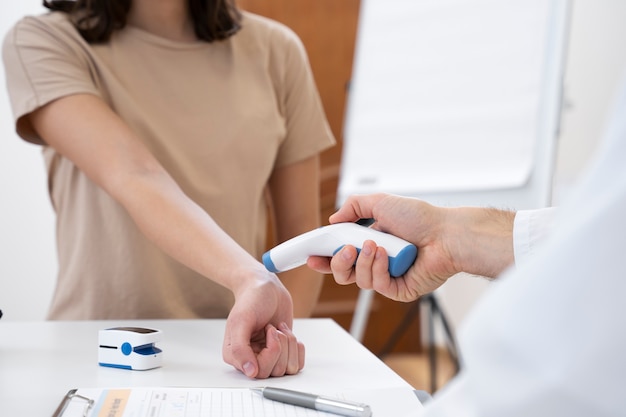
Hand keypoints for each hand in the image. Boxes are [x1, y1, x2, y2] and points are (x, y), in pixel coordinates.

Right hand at [222, 270, 304, 377]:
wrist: (266, 288)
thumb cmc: (251, 300)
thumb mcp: (241, 321)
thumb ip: (240, 348)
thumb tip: (250, 373)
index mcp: (236, 356)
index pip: (258, 372)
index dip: (271, 351)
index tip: (269, 330)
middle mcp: (252, 359)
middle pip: (275, 372)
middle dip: (281, 346)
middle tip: (274, 328)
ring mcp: (269, 357)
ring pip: (288, 369)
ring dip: (289, 344)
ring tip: (280, 328)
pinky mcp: (283, 353)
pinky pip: (297, 365)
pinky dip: (297, 348)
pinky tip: (289, 334)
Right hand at [307, 193, 513, 301]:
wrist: (445, 234)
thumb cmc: (420, 218)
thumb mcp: (380, 203)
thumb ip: (353, 207)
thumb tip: (333, 220)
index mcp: (370, 242)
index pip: (340, 254)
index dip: (324, 257)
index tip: (311, 256)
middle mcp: (377, 261)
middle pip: (343, 272)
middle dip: (337, 263)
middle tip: (345, 250)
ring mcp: (387, 276)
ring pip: (357, 280)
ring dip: (362, 262)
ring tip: (375, 245)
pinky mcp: (398, 290)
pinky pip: (376, 285)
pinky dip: (378, 268)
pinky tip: (387, 256)